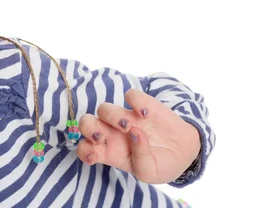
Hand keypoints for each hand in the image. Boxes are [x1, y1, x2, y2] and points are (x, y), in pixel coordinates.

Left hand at [76, 89, 200, 183]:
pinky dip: (135, 101)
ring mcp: (126, 117)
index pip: (85, 148)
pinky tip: (145, 114)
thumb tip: (135, 133)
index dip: (83, 150)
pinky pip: (130, 95)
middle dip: (88, 128)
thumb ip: (140, 160)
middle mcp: (113, 133)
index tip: (95, 156)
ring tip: (131, 127)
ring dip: (112, 116)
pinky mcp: (141, 105)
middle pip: (86, 123)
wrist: (185, 152)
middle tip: (103, 137)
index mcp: (110, 152)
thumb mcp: (151, 173)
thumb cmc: (162, 164)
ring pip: (103, 108)